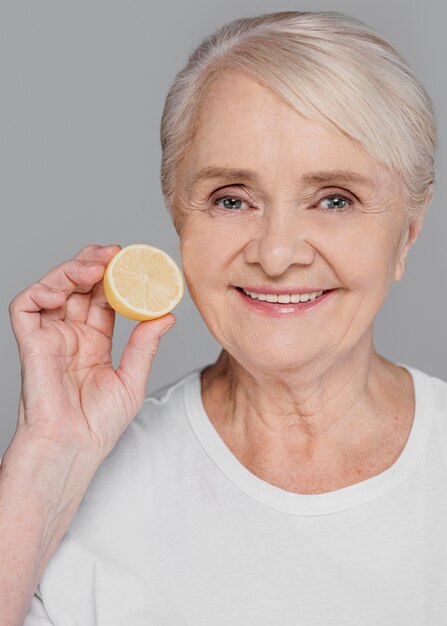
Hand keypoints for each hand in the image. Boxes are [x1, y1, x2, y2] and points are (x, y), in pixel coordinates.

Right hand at [8, 244, 175, 460]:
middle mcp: (71, 334)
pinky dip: (39, 291)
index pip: (103, 298)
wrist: (74, 449)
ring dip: (72, 270)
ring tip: (95, 265)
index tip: (134, 263)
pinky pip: (25, 307)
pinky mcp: (31, 343)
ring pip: (53, 288)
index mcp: (94, 341)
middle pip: (79, 286)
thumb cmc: (99, 424)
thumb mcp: (131, 379)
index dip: (115, 277)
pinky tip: (60, 290)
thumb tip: (167, 315)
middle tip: (115, 253)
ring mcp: (50, 337)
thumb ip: (144, 345)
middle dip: (94, 263)